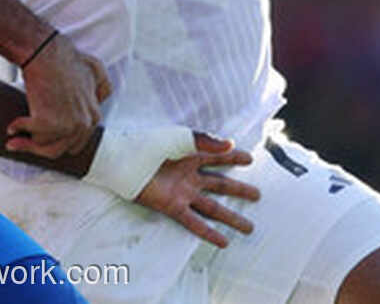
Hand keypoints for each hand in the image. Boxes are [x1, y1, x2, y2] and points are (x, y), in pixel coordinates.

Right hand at [4, 34, 110, 157]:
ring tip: (14, 141)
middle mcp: (83, 124)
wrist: (46, 53)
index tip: (43, 137)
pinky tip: (11, 127)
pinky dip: (18, 130)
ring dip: (27, 146)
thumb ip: (102, 89)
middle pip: (61, 148)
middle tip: (26, 140)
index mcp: (94, 116)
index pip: (77, 142)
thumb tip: (98, 102)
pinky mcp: (48, 123)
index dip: (58, 140)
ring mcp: (67, 126)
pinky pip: (31, 137)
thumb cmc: (66, 58)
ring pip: (45, 147)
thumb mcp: (96, 71)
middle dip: (42, 147)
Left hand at [134, 132, 258, 247]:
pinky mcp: (172, 206)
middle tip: (258, 195)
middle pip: (220, 184)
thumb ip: (204, 141)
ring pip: (212, 207)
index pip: (218, 156)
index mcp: (190, 154)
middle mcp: (189, 175)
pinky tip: (223, 242)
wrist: (121, 160)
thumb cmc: (145, 144)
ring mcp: (182, 192)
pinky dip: (209, 232)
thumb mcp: (177, 138)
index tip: (250, 159)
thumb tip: (230, 143)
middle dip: (239, 189)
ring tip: (248, 227)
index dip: (234, 157)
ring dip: (231, 217)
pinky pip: (194, 221)